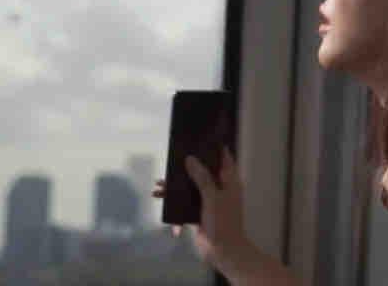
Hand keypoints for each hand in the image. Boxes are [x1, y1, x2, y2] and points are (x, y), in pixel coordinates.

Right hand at [152, 147, 263, 280]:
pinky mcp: (199, 213)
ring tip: (157, 186)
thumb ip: (202, 177)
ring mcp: (209, 201)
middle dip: (186, 168)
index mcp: (229, 181)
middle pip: (203, 171)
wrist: (222, 250)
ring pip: (190, 188)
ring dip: (175, 187)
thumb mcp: (213, 196)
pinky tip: (162, 200)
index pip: (224, 158)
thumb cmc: (223, 221)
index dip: (214, 147)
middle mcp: (220, 188)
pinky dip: (174, 202)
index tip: (201, 137)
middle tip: (171, 161)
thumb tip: (190, 159)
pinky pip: (185, 203)